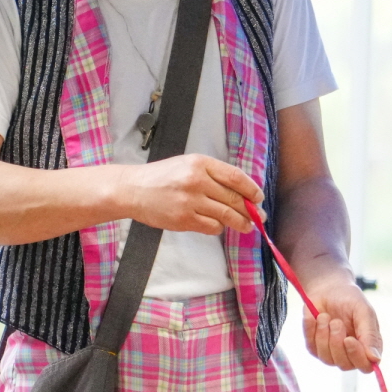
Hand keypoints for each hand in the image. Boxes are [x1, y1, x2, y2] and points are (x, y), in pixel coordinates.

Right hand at [118, 154, 260, 233]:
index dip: (251, 189)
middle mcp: (196, 180)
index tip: (258, 197)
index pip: (235, 177)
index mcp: (200, 163)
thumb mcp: (188, 165)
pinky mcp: (183, 219)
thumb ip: (213, 175)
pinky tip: (219, 226)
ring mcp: (190, 201)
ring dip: (241, 222)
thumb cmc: (162, 177)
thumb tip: (243, 192)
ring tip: (248, 226)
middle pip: (233, 198)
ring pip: (226, 215)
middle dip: (250, 209)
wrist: (133, 190)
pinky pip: (212, 227)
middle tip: (259, 216)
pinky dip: (219, 228)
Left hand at [301, 276, 382, 371]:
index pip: (365, 366)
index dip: (356, 356)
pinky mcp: (315, 348)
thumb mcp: (364, 312)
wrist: (328, 289)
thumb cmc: (350, 299)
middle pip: (344, 365)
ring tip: (325, 316)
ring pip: (326, 358)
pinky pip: (312, 347)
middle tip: (336, 322)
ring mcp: (332, 353)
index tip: (348, 339)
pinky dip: (311, 330)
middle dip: (337, 342)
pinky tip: (315, 317)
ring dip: (324, 335)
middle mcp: (351, 354)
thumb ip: (370, 335)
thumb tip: (375, 359)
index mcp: (368, 347)